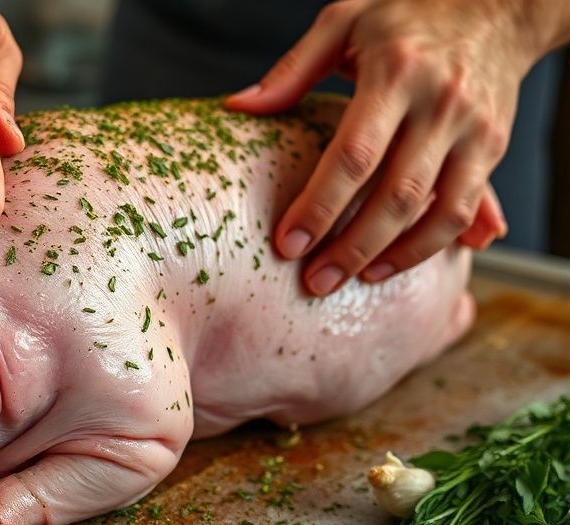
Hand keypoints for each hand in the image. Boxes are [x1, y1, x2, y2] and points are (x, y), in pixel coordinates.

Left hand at [225, 0, 568, 294]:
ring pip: (435, 212)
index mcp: (395, 72)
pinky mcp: (492, 147)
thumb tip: (239, 107)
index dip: (319, 206)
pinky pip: (463, 210)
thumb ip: (292, 69)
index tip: (287, 244)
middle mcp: (440, 103)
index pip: (353, 154)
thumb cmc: (406, 16)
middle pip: (395, 195)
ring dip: (392, 257)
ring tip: (351, 282)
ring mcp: (472, 129)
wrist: (498, 5)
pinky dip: (430, 246)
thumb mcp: (344, 23)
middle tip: (314, 283)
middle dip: (352, 247)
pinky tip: (391, 264)